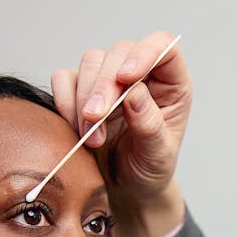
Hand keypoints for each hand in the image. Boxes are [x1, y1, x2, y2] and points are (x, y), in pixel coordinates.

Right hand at [51, 32, 187, 236]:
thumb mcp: (158, 155)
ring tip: (92, 138)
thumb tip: (134, 93)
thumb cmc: (150, 169)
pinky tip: (76, 129)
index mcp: (171, 84)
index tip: (127, 77)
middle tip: (96, 119)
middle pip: (119, 53)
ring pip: (91, 62)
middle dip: (104, 85)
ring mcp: (110, 80)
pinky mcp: (82, 90)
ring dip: (85, 98)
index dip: (145, 53)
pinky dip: (65, 101)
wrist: (126, 189)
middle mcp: (142, 75)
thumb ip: (149, 125)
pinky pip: (64, 79)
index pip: (162, 46)